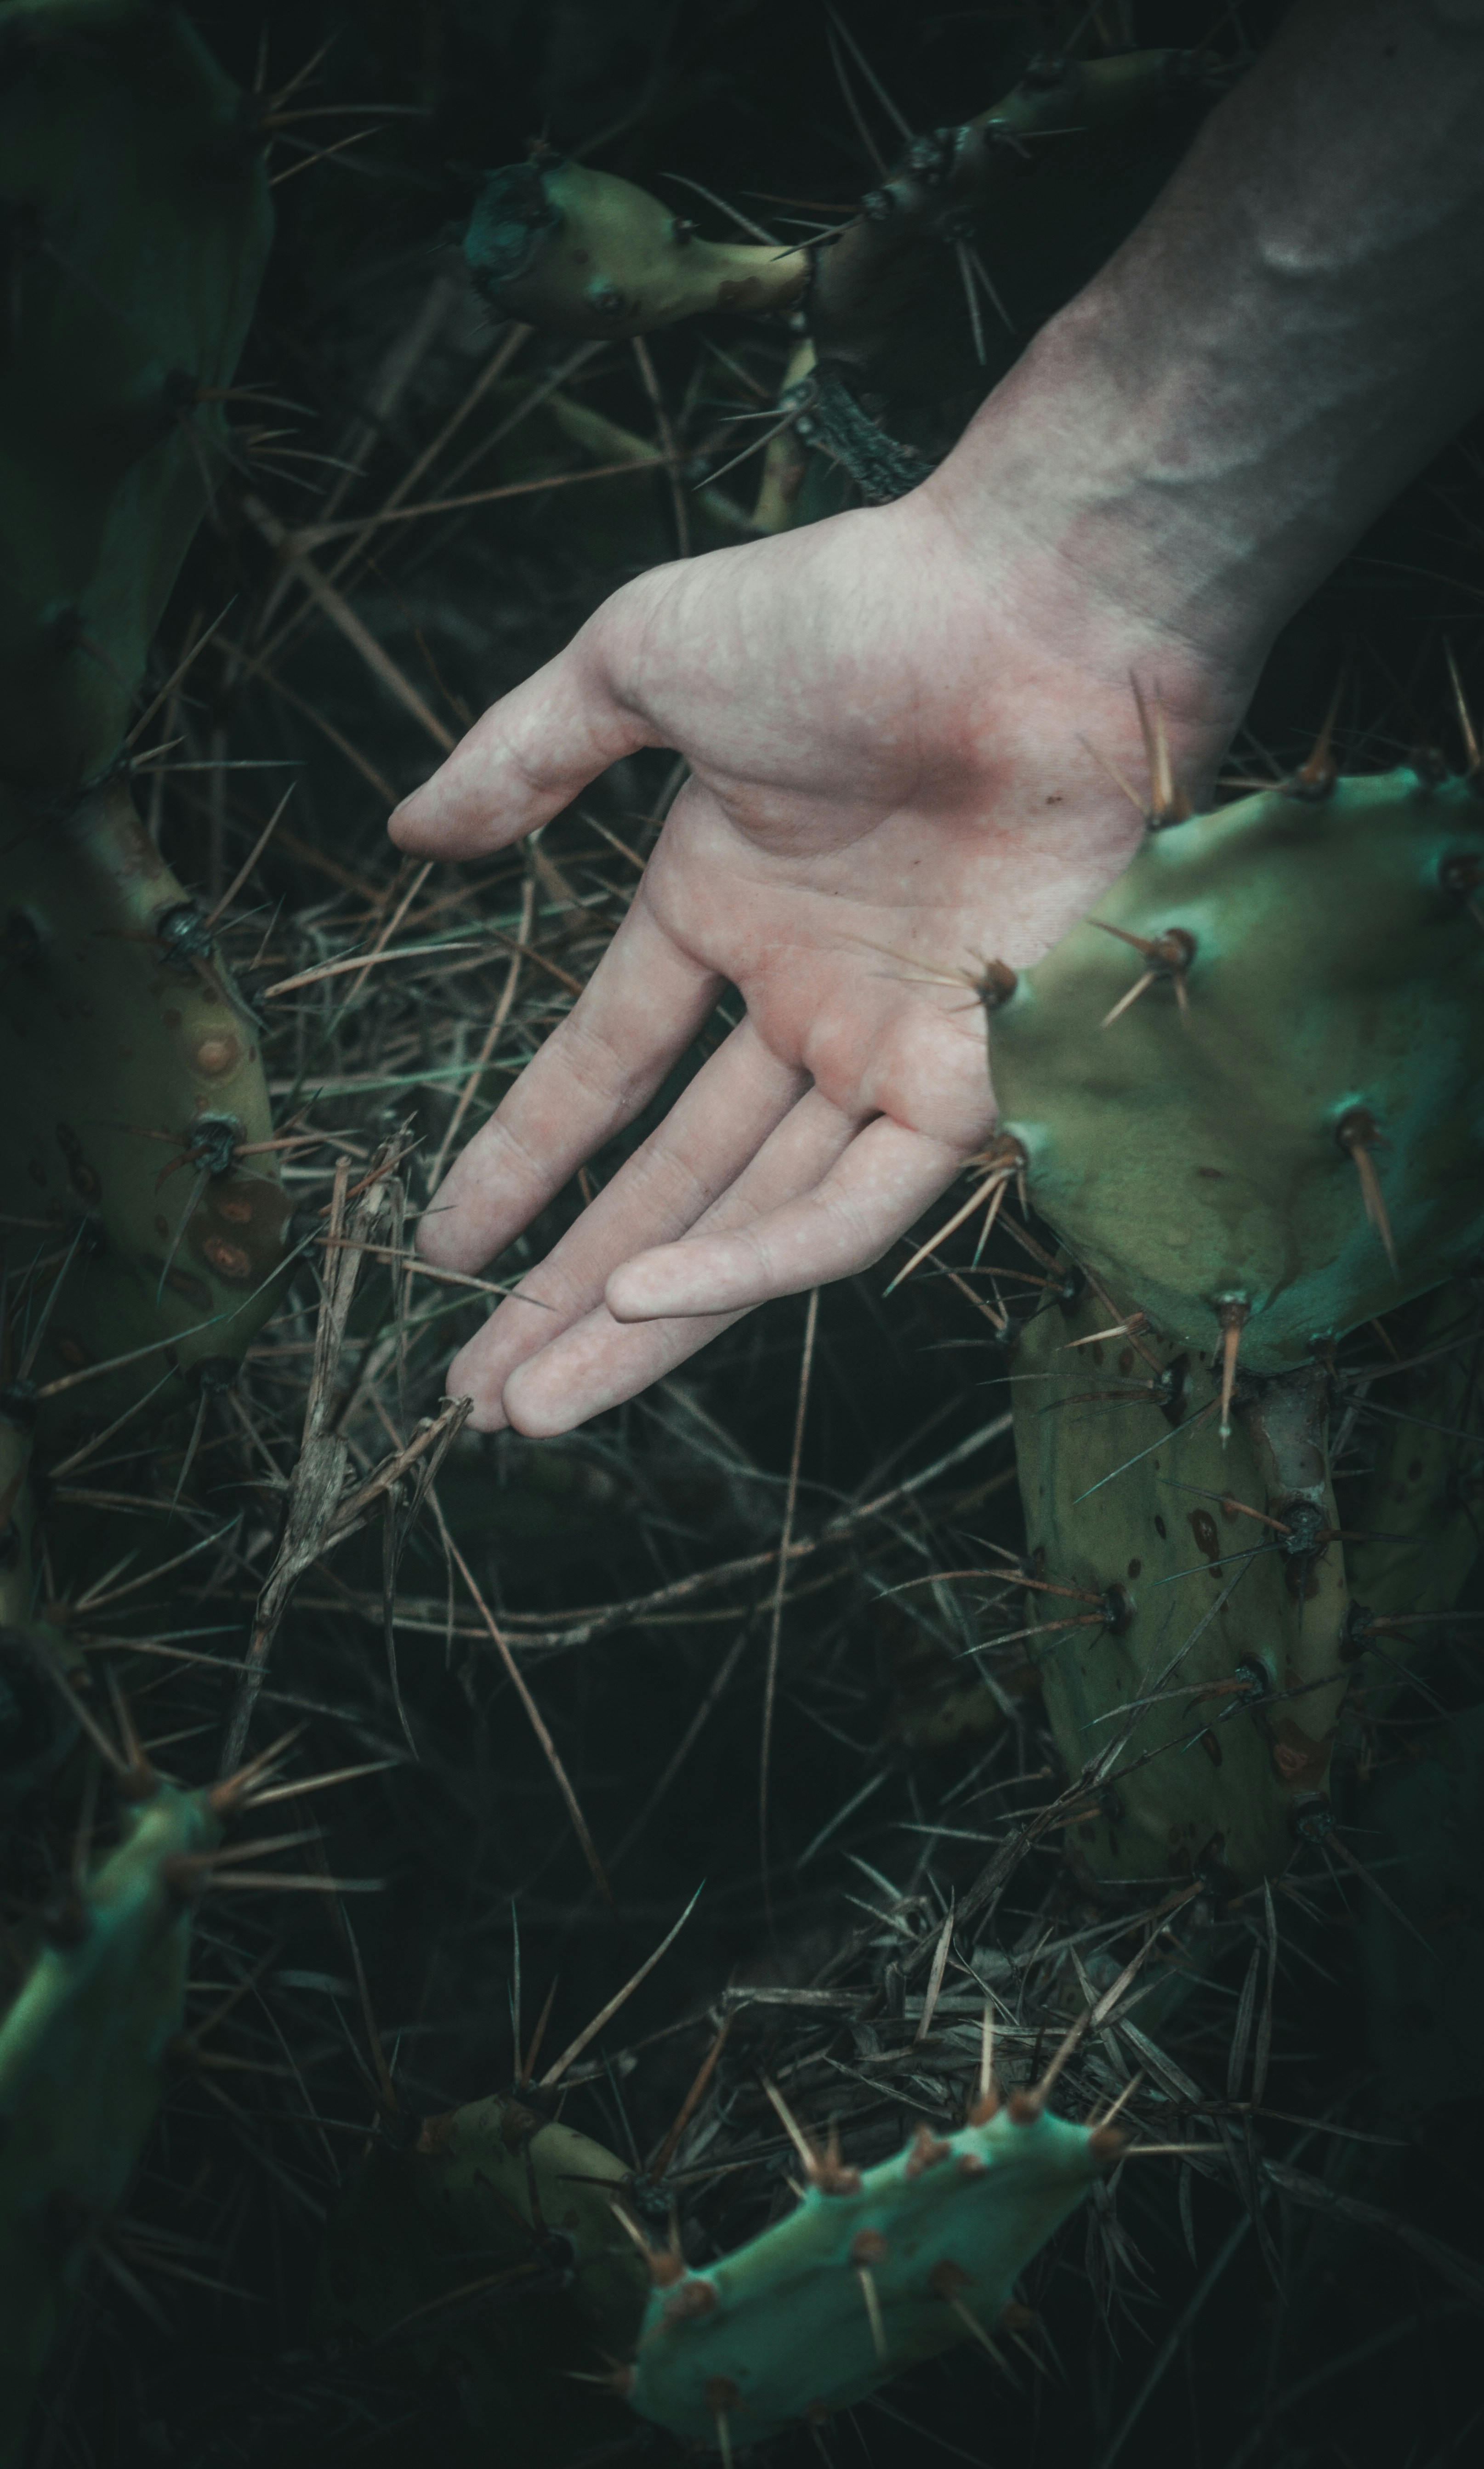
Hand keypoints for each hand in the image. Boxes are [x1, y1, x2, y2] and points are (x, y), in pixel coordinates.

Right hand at [389, 480, 1246, 1434]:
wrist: (1041, 611)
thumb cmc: (853, 613)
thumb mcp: (643, 658)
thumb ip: (527, 751)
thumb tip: (409, 831)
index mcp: (721, 910)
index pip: (605, 1073)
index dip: (523, 1161)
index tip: (444, 1245)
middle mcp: (799, 1001)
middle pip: (665, 1180)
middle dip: (565, 1290)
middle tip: (476, 1389)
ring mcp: (881, 1051)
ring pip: (746, 1224)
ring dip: (637, 1321)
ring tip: (532, 1405)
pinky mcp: (968, 1087)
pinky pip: (851, 1210)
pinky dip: (754, 1262)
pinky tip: (643, 1304)